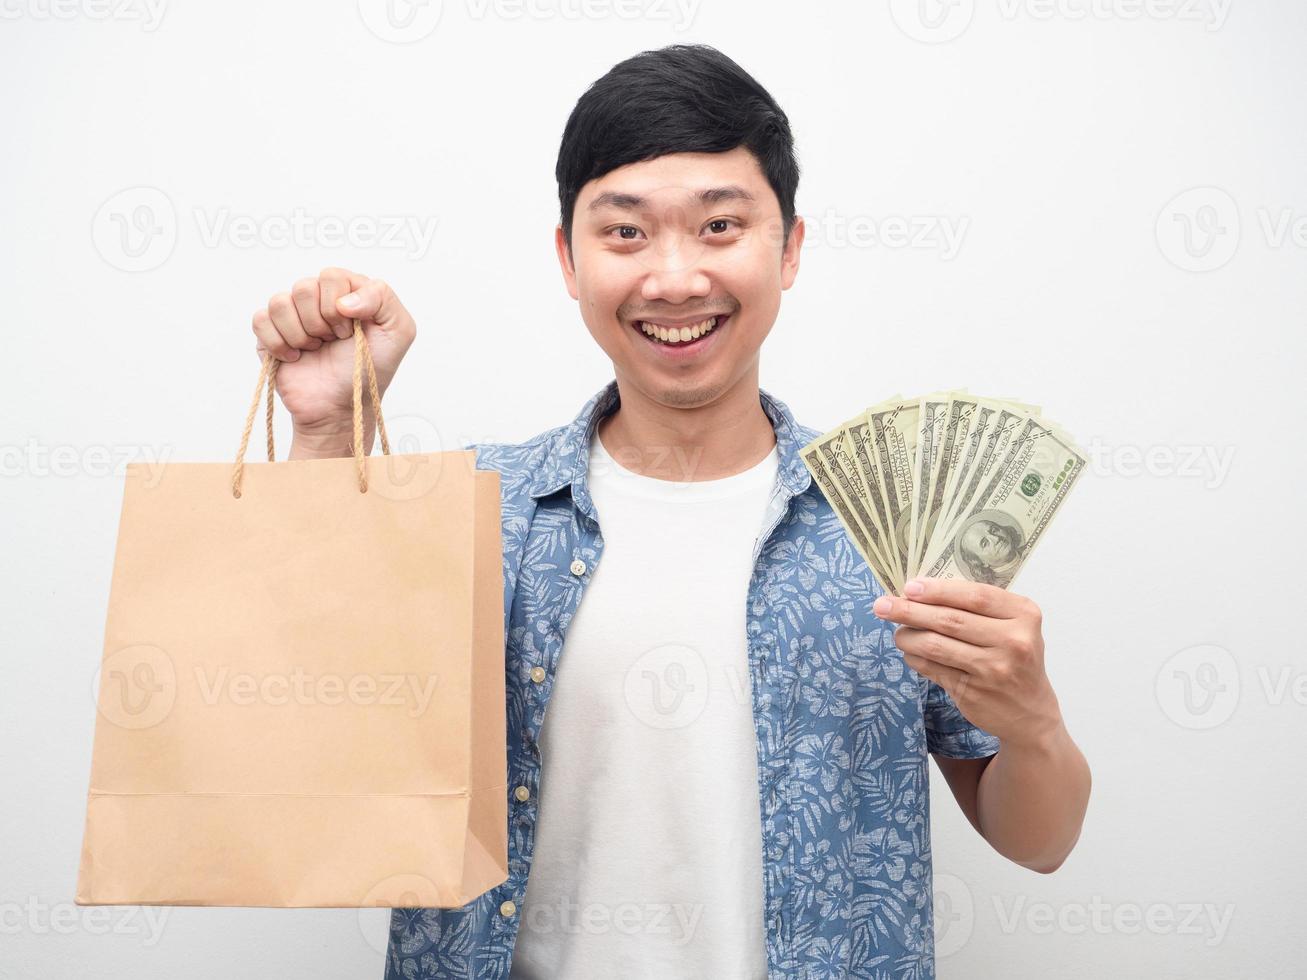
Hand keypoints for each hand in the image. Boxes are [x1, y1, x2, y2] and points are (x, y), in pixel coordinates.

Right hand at [251, 267, 416, 440]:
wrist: (341, 408)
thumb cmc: (370, 370)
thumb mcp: (399, 331)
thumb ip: (383, 297)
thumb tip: (342, 300)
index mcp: (346, 291)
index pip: (332, 276)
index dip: (338, 306)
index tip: (350, 332)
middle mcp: (318, 299)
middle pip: (303, 287)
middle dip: (320, 323)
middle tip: (333, 342)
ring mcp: (292, 316)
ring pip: (280, 303)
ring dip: (300, 335)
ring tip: (315, 349)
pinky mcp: (269, 334)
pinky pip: (261, 320)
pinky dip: (278, 344)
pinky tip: (295, 357)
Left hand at [872, 577, 1061, 747]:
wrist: (1030, 713)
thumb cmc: (1015, 657)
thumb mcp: (1013, 626)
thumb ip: (979, 607)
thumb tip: (922, 591)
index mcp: (1024, 615)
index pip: (975, 596)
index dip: (938, 590)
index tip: (910, 587)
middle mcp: (1013, 641)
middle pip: (951, 620)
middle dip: (910, 610)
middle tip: (883, 605)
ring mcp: (993, 669)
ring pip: (936, 645)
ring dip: (908, 636)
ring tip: (897, 631)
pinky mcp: (973, 691)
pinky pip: (933, 668)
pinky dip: (915, 657)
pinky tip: (909, 651)